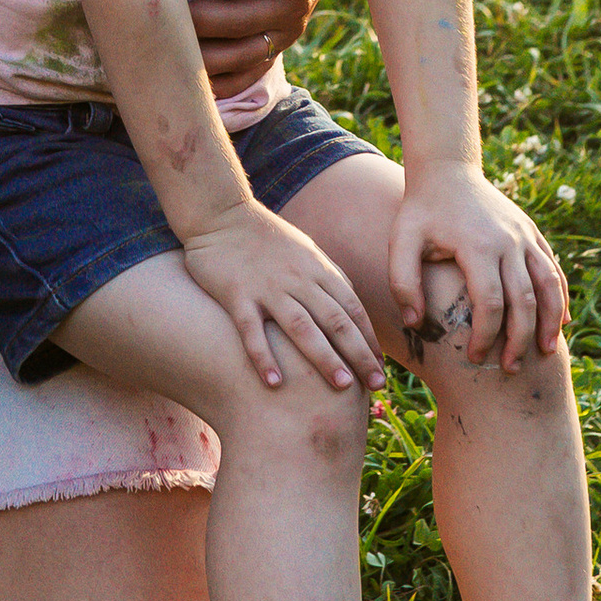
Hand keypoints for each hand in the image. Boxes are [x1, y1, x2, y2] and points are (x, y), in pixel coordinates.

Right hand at [179, 203, 389, 394]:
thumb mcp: (306, 249)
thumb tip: (352, 302)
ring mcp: (267, 287)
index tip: (380, 367)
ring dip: (324, 357)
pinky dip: (263, 356)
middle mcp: (297, 280)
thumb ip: (329, 276)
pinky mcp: (236, 294)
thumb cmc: (265, 236)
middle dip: (359, 354)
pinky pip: (251, 330)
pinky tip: (274, 382)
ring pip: (301, 327)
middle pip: (335, 321)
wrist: (220, 214)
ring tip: (342, 386)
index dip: (369, 339)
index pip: (352, 309)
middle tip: (376, 385)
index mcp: (317, 270)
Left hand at [182, 0, 348, 90]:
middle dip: (195, 15)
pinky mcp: (274, 45)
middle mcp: (293, 7)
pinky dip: (219, 85)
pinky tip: (184, 83)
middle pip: (238, 21)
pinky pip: (247, 74)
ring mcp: (284, 32)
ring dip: (200, 55)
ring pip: (238, 55)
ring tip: (160, 42)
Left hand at [386, 171, 567, 370]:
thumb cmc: (421, 211)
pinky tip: (560, 322)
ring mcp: (524, 236)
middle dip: (519, 339)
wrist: (447, 171)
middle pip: (524, 299)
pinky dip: (560, 297)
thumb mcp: (401, 240)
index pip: (490, 301)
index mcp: (476, 244)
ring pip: (549, 284)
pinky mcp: (532, 233)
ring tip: (546, 353)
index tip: (473, 358)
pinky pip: (553, 269)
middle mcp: (508, 240)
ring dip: (550, 321)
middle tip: (509, 369)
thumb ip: (402, 281)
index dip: (485, 335)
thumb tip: (415, 324)